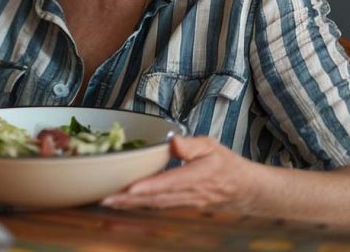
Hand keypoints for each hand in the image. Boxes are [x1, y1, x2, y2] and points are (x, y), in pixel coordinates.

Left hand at [101, 135, 258, 211]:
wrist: (245, 191)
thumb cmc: (227, 165)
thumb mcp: (213, 146)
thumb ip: (192, 145)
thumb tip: (173, 141)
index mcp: (200, 175)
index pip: (171, 182)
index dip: (150, 186)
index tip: (130, 188)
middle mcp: (191, 194)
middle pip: (156, 198)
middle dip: (129, 200)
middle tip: (104, 198)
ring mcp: (185, 204)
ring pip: (154, 206)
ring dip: (129, 206)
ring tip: (106, 201)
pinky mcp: (180, 207)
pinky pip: (157, 208)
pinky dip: (138, 208)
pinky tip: (121, 204)